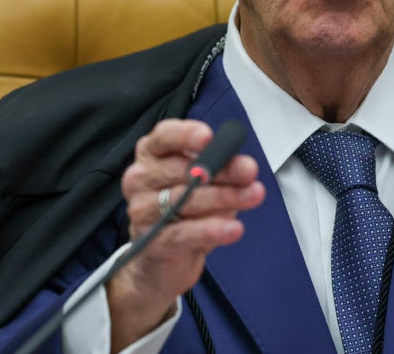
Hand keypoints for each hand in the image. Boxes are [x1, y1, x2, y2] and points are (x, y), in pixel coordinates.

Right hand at [107, 119, 264, 349]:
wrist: (164, 257)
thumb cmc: (186, 207)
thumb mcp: (205, 182)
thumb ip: (220, 169)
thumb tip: (244, 167)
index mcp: (152, 154)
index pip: (164, 137)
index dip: (185, 135)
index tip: (209, 137)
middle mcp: (141, 178)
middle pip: (181, 169)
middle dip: (221, 169)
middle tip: (249, 171)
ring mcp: (142, 210)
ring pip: (184, 200)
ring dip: (223, 197)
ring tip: (253, 195)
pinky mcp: (151, 241)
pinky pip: (183, 233)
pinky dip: (211, 229)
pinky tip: (233, 228)